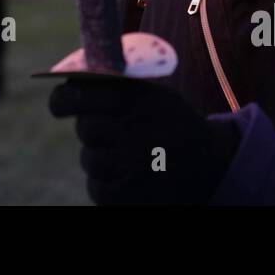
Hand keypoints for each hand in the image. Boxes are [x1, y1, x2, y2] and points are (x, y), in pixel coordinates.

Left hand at [48, 76, 239, 204]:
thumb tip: (66, 80)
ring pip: (90, 159)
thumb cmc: (173, 123)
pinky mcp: (132, 194)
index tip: (60, 106)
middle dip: (92, 131)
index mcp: (139, 96)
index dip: (63, 100)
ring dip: (100, 158)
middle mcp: (137, 127)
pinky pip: (97, 188)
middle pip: (86, 128)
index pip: (80, 94)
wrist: (214, 164)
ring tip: (126, 156)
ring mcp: (135, 163)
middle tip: (111, 133)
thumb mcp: (154, 93)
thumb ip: (115, 85)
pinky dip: (105, 184)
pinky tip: (125, 176)